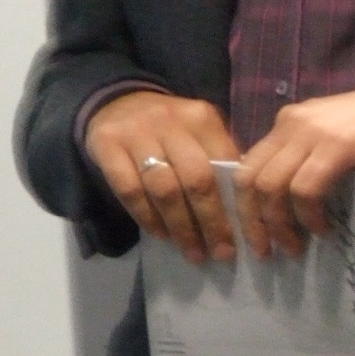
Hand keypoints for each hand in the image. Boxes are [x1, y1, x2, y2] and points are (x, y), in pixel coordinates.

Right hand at [85, 90, 241, 263]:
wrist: (117, 103)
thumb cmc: (169, 128)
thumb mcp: (198, 131)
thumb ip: (219, 158)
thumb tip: (245, 205)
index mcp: (201, 117)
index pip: (226, 162)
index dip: (238, 201)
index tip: (247, 233)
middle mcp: (171, 121)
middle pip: (197, 178)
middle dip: (212, 221)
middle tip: (223, 252)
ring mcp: (137, 132)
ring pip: (164, 188)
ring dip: (181, 227)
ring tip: (194, 252)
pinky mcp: (107, 145)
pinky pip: (130, 190)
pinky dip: (148, 218)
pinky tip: (162, 235)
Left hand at [234, 81, 354, 259]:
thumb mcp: (328, 137)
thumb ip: (303, 156)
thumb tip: (282, 199)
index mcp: (286, 123)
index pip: (246, 166)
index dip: (244, 206)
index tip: (255, 234)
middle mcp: (291, 124)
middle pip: (249, 178)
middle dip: (253, 220)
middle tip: (265, 250)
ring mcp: (312, 133)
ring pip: (271, 186)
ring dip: (279, 223)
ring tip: (295, 246)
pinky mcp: (336, 145)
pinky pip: (306, 189)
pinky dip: (309, 215)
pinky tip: (322, 228)